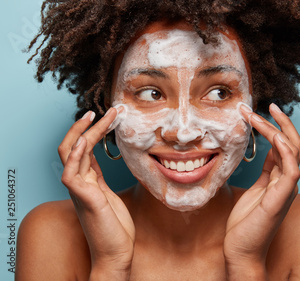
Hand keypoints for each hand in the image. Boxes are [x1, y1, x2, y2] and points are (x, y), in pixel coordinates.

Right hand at [58, 108, 134, 278]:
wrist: (116, 252)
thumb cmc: (115, 227)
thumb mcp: (110, 196)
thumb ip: (102, 179)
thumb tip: (104, 163)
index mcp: (87, 181)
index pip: (84, 149)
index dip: (93, 131)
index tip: (109, 116)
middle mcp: (79, 182)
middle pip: (74, 146)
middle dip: (87, 126)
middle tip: (107, 110)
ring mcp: (79, 189)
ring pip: (71, 153)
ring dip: (84, 132)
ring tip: (98, 116)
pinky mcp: (83, 198)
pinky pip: (71, 172)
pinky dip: (75, 155)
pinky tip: (84, 141)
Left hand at [224, 103, 299, 276]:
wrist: (241, 250)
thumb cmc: (245, 224)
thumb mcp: (253, 190)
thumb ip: (264, 172)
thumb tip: (263, 152)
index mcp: (279, 179)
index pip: (283, 146)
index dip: (273, 127)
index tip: (259, 112)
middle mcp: (286, 181)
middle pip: (292, 143)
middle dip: (281, 122)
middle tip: (267, 104)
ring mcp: (287, 188)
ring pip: (292, 150)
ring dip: (277, 130)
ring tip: (259, 115)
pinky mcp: (282, 197)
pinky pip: (291, 169)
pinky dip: (286, 151)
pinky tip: (275, 137)